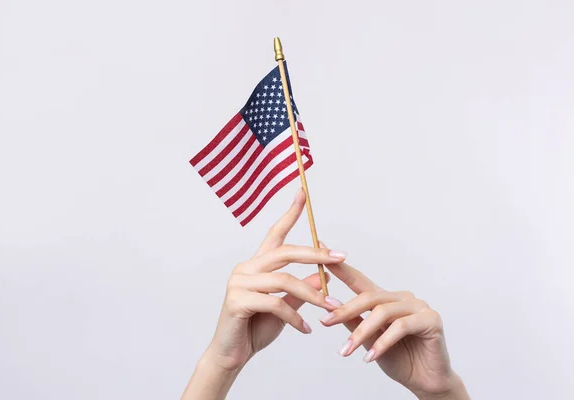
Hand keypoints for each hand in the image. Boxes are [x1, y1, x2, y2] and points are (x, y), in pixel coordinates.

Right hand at [183, 190, 346, 399]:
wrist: (231, 355)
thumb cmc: (256, 329)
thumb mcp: (285, 308)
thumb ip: (301, 290)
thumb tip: (324, 274)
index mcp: (256, 265)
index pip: (275, 234)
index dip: (290, 213)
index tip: (303, 192)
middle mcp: (246, 268)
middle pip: (285, 252)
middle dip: (316, 254)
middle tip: (341, 257)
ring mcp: (239, 282)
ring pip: (284, 280)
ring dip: (313, 294)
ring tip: (331, 309)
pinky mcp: (237, 300)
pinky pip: (275, 304)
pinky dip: (295, 317)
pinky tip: (306, 329)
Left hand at [320, 252, 469, 399]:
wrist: (426, 382)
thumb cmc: (400, 360)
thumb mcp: (369, 341)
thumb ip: (355, 323)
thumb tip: (331, 309)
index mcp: (385, 300)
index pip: (359, 280)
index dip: (340, 268)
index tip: (320, 252)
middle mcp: (401, 298)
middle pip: (368, 297)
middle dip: (344, 310)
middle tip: (325, 321)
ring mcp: (418, 306)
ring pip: (382, 312)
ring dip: (361, 333)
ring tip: (346, 350)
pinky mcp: (430, 319)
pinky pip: (400, 327)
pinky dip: (382, 342)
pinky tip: (370, 356)